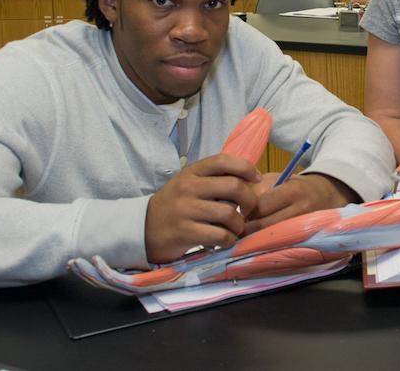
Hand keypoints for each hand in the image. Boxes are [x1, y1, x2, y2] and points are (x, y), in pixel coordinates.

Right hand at [145, 154, 260, 263]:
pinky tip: (225, 240)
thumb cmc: (175, 204)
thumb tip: (252, 181)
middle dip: (249, 200)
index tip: (256, 178)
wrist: (144, 228)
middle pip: (234, 187)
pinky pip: (220, 236)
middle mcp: (188, 188)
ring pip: (229, 214)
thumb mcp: (190, 183)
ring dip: (239, 224)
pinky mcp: (185, 233)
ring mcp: (186, 210)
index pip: (223, 161)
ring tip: (235, 228)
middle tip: (248, 209)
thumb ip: (214, 179)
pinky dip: (228, 240)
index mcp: (192, 172)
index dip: (245, 167)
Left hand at [244, 173, 357, 234]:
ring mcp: (303, 227)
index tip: (237, 211)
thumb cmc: (294, 186)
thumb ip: (258, 189)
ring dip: (254, 238)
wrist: (325, 195)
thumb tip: (236, 207)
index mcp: (292, 191)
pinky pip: (279, 245)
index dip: (246, 210)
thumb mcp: (277, 179)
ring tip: (245, 235)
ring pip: (270, 238)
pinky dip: (266, 244)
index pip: (261, 206)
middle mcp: (300, 210)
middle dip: (247, 228)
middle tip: (236, 227)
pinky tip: (258, 241)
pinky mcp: (303, 239)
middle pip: (264, 225)